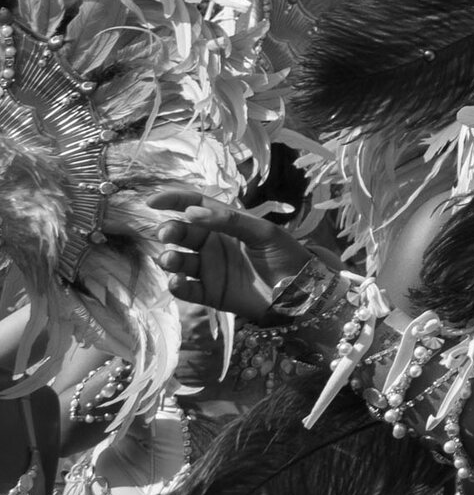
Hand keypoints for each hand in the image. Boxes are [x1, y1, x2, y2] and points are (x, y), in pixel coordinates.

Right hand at [147, 190, 310, 323]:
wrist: (301, 291)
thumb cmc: (285, 255)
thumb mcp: (263, 232)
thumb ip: (230, 221)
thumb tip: (192, 211)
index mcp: (226, 224)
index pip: (195, 207)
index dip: (174, 201)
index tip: (152, 202)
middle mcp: (213, 245)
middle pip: (182, 234)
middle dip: (170, 231)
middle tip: (167, 233)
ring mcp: (209, 269)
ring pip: (178, 261)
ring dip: (169, 259)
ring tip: (171, 259)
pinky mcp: (210, 293)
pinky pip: (186, 289)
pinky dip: (176, 286)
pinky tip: (177, 281)